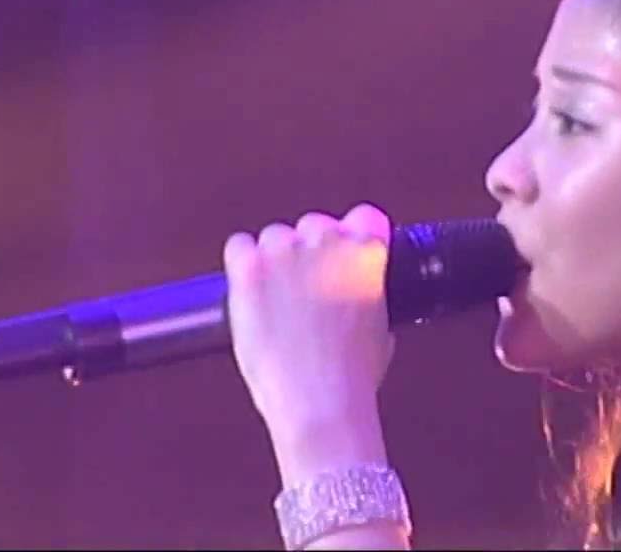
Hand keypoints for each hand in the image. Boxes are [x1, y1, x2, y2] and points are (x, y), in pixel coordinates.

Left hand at [223, 203, 395, 468]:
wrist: (319, 402)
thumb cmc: (351, 377)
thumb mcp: (381, 331)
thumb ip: (370, 299)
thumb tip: (359, 299)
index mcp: (367, 254)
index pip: (365, 217)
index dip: (353, 233)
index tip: (344, 249)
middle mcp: (327, 242)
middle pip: (315, 224)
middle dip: (310, 251)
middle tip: (306, 287)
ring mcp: (286, 253)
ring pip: (276, 235)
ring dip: (275, 259)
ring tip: (277, 299)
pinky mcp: (250, 269)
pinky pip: (239, 246)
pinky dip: (242, 265)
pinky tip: (251, 291)